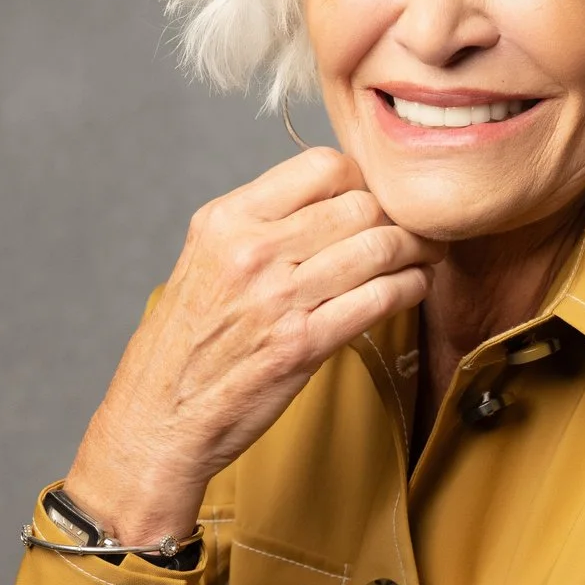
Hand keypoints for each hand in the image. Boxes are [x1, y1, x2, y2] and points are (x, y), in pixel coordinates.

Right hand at [65, 147, 444, 541]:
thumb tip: (327, 203)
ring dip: (417, 249)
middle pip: (359, 205)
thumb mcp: (204, 260)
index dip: (361, 179)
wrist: (158, 418)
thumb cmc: (184, 344)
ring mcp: (278, 298)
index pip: (321, 167)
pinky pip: (379, 298)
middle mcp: (252, 250)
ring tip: (427, 254)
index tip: (374, 198)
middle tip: (417, 226)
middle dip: (398, 214)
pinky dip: (409, 287)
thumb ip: (258, 227)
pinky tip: (414, 286)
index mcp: (225, 220)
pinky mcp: (303, 344)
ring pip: (378, 247)